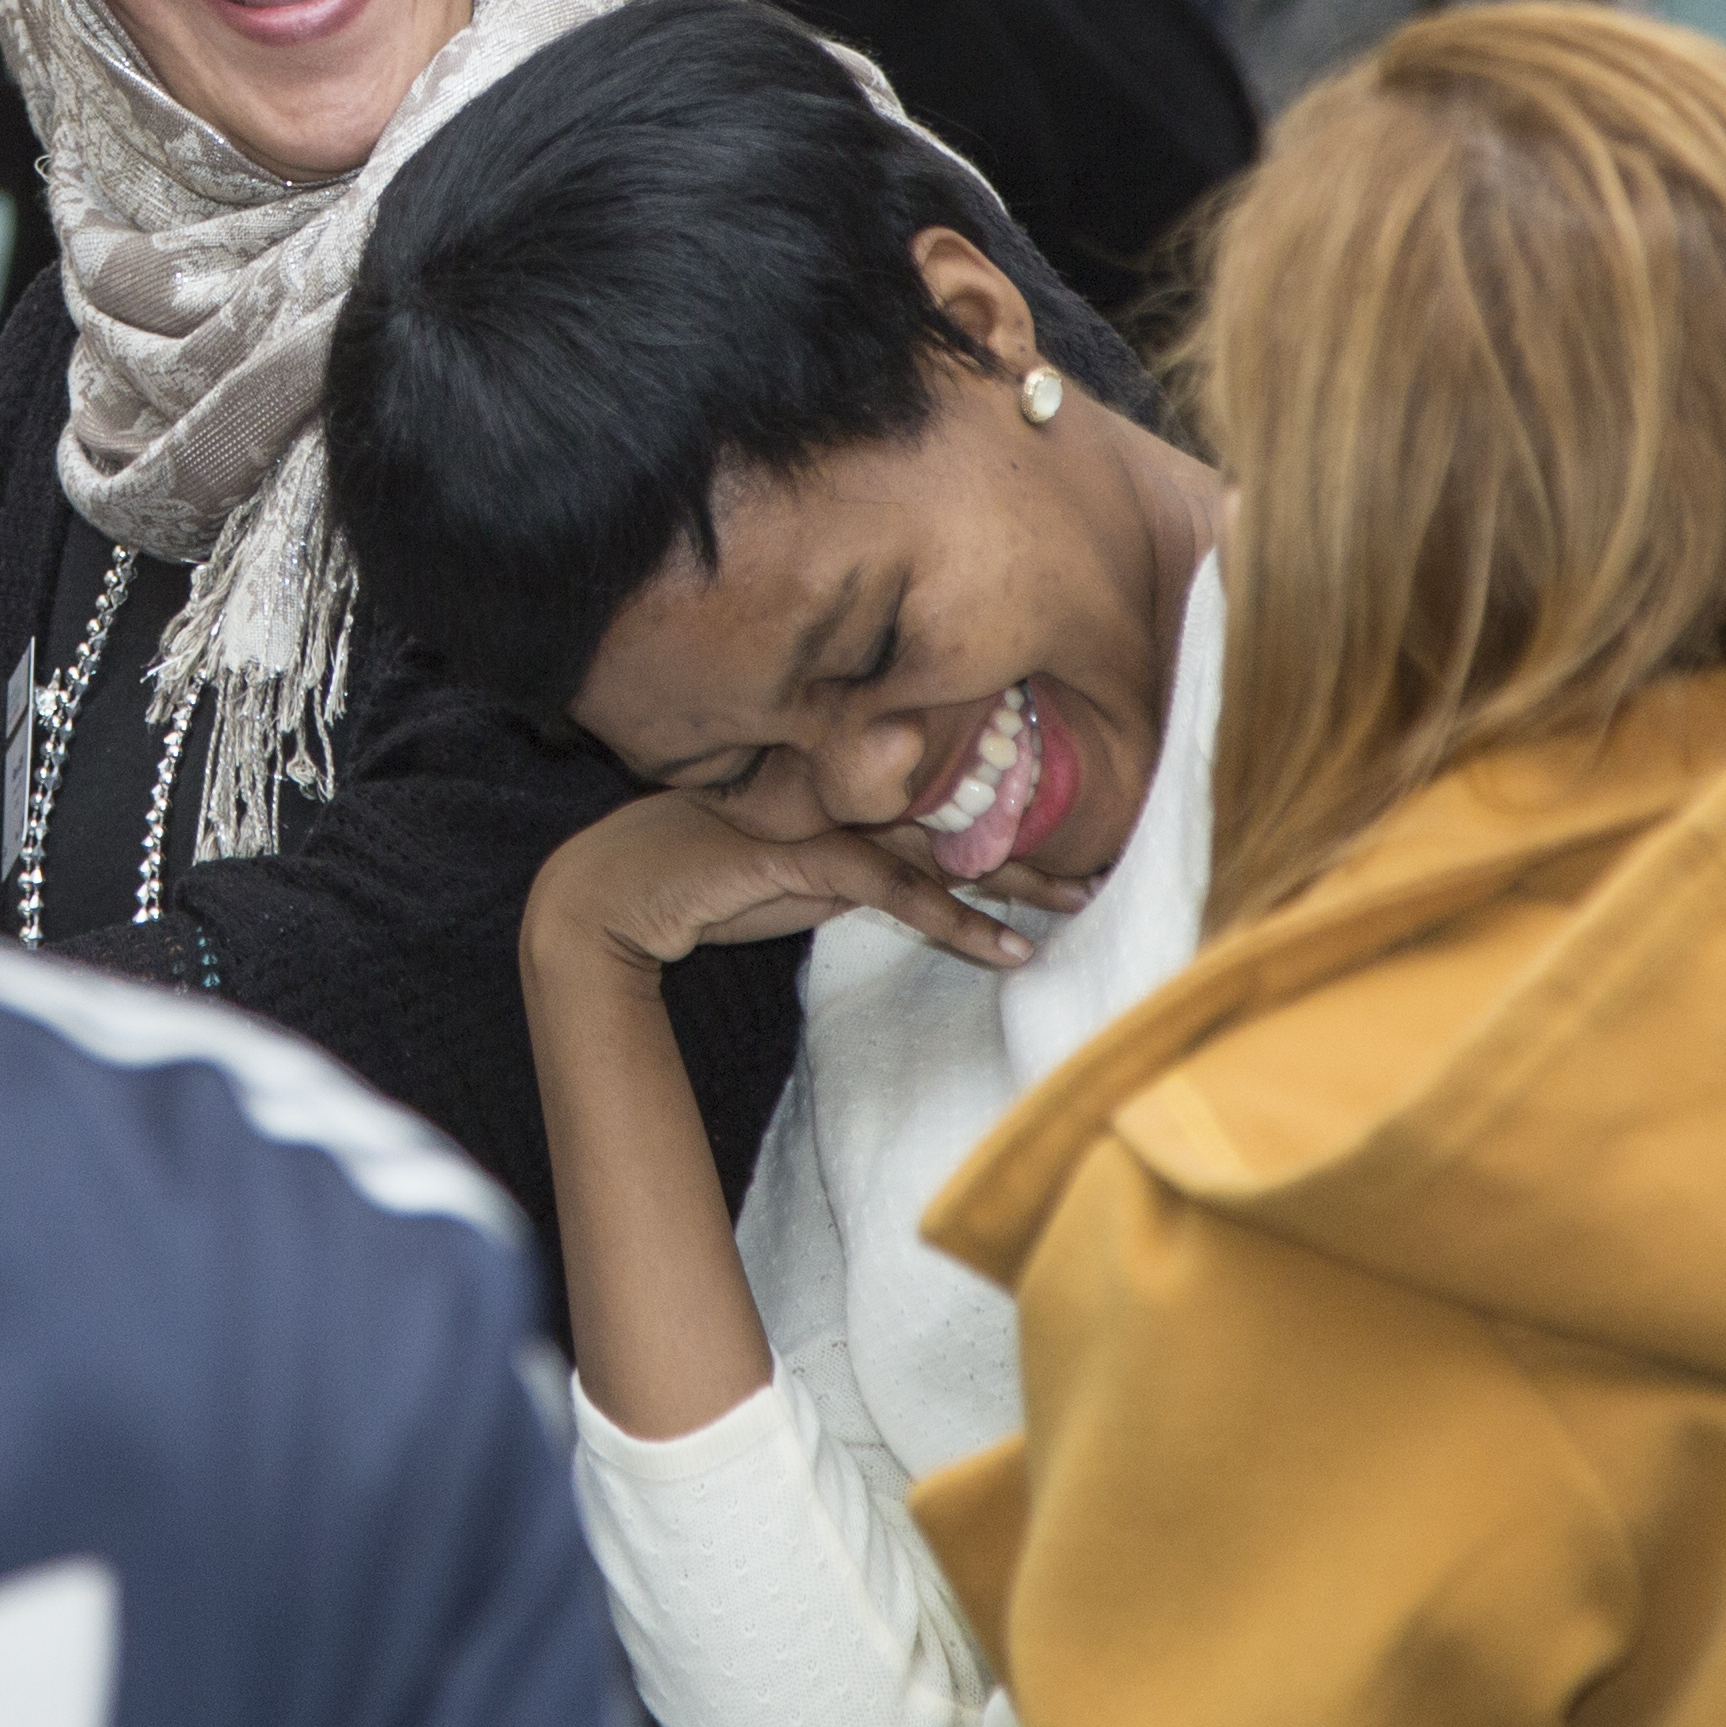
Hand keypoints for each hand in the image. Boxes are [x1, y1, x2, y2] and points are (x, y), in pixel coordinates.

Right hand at [526, 785, 1046, 993]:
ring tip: (1079, 905)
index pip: (944, 787)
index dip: (1011, 809)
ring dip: (1018, 879)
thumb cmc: (704, 883)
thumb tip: (920, 879)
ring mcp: (822, 812)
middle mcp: (837, 783)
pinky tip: (1005, 949)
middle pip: (959, 806)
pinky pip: (897, 889)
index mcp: (839, 777)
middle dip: (1037, 838)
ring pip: (943, 843)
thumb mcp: (800, 874)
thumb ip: (857, 864)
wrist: (616, 894)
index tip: (1076, 837)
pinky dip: (956, 922)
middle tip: (1109, 867)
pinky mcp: (805, 852)